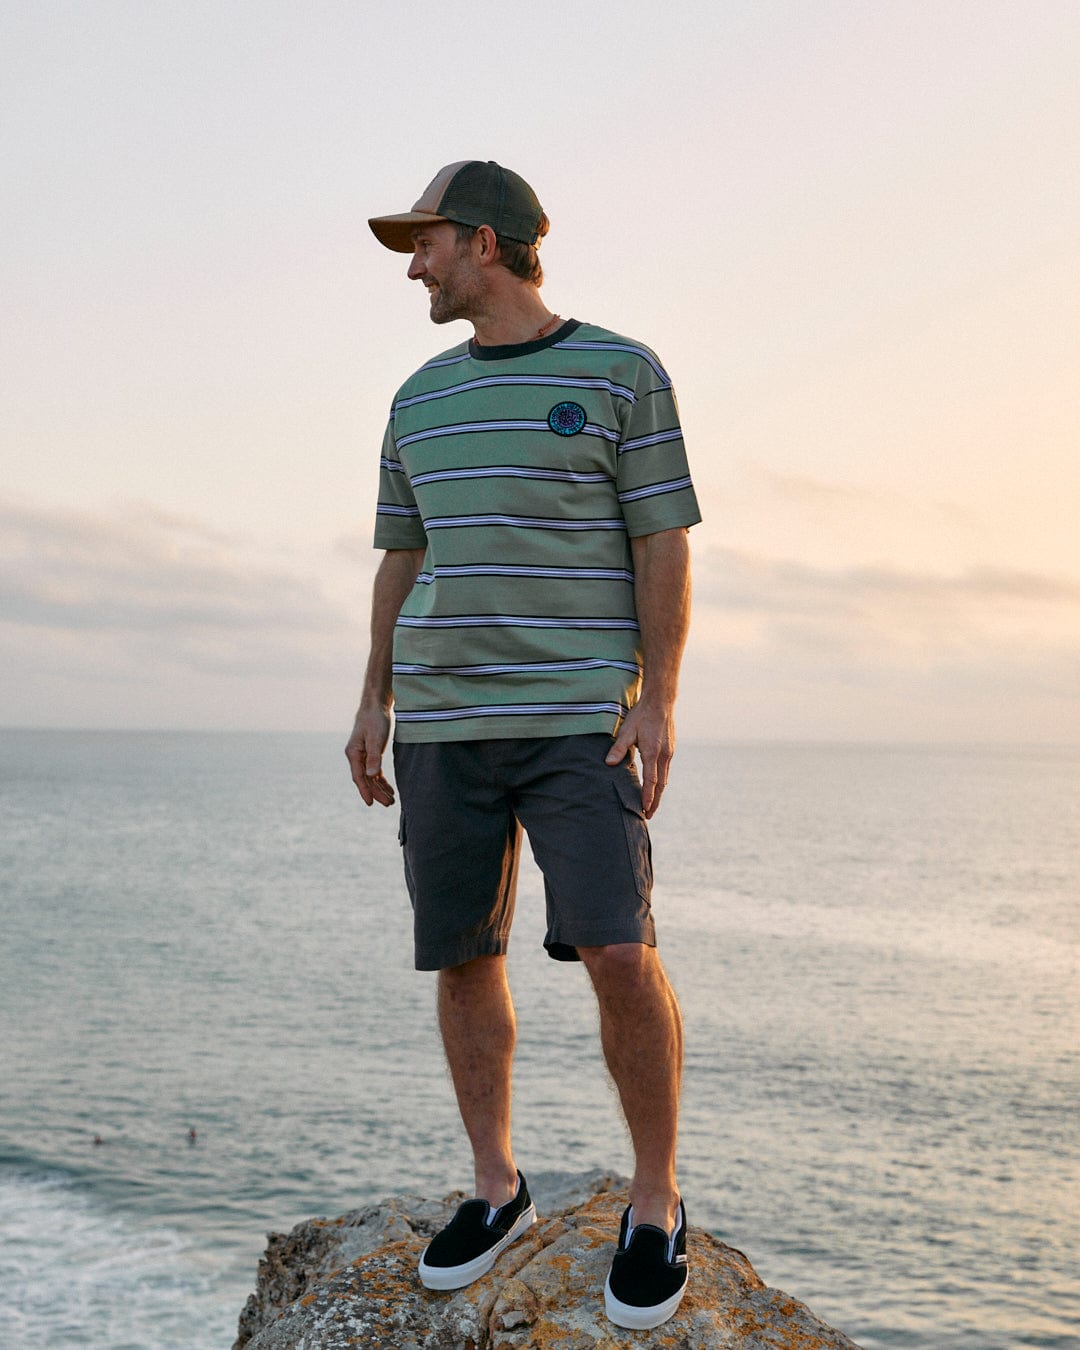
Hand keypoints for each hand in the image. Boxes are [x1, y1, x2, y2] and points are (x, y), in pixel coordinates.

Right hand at [344, 707, 394, 806]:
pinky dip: (381, 780)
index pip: (359, 777)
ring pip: (370, 777)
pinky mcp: (370, 753)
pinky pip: (375, 771)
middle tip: (389, 804)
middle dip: (376, 793)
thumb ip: (374, 757)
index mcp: (353, 753)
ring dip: (380, 789)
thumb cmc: (375, 720)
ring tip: (391, 801)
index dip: (365, 791)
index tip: (370, 804)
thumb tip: (371, 776)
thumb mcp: (376, 738)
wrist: (376, 705)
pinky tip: (389, 789)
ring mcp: (362, 755)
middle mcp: (355, 756)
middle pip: (365, 779)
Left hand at [605, 699, 674, 818]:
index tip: (645, 809)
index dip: (648, 796)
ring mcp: (669, 752)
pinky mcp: (670, 749)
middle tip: (649, 815)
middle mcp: (664, 755)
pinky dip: (661, 782)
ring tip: (651, 804)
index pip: (651, 780)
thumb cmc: (641, 715)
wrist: (661, 702)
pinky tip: (656, 786)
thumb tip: (609, 763)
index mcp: (653, 752)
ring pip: (665, 778)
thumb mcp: (627, 730)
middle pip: (661, 784)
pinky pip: (666, 770)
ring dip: (658, 793)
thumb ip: (618, 748)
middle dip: (655, 801)